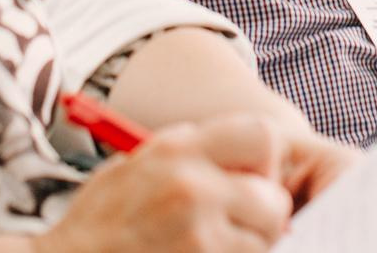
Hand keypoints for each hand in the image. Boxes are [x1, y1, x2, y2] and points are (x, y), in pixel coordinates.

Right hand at [35, 116, 305, 252]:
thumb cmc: (100, 223)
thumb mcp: (138, 165)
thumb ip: (191, 154)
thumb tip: (249, 158)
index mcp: (177, 150)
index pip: (264, 134)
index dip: (266, 162)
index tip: (250, 181)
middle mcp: (191, 188)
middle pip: (275, 200)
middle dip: (264, 217)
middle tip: (238, 226)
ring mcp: (196, 236)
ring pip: (265, 243)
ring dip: (248, 248)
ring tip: (210, 247)